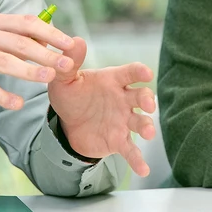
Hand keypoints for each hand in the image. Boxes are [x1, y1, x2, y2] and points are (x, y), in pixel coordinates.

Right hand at [0, 13, 74, 108]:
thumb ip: (13, 37)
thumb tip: (48, 41)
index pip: (26, 23)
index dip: (51, 32)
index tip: (70, 44)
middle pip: (20, 43)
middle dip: (46, 53)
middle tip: (67, 64)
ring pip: (5, 62)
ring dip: (29, 71)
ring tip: (49, 79)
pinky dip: (3, 96)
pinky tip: (18, 104)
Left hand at [46, 35, 155, 174]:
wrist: (67, 124)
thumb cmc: (71, 96)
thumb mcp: (63, 79)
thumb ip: (68, 63)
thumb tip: (76, 40)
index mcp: (113, 80)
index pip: (131, 72)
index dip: (140, 72)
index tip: (146, 73)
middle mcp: (123, 99)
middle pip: (142, 96)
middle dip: (148, 99)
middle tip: (148, 104)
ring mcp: (123, 120)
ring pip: (140, 122)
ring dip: (147, 127)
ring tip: (148, 134)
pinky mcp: (119, 140)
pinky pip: (131, 150)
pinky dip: (138, 160)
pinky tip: (144, 171)